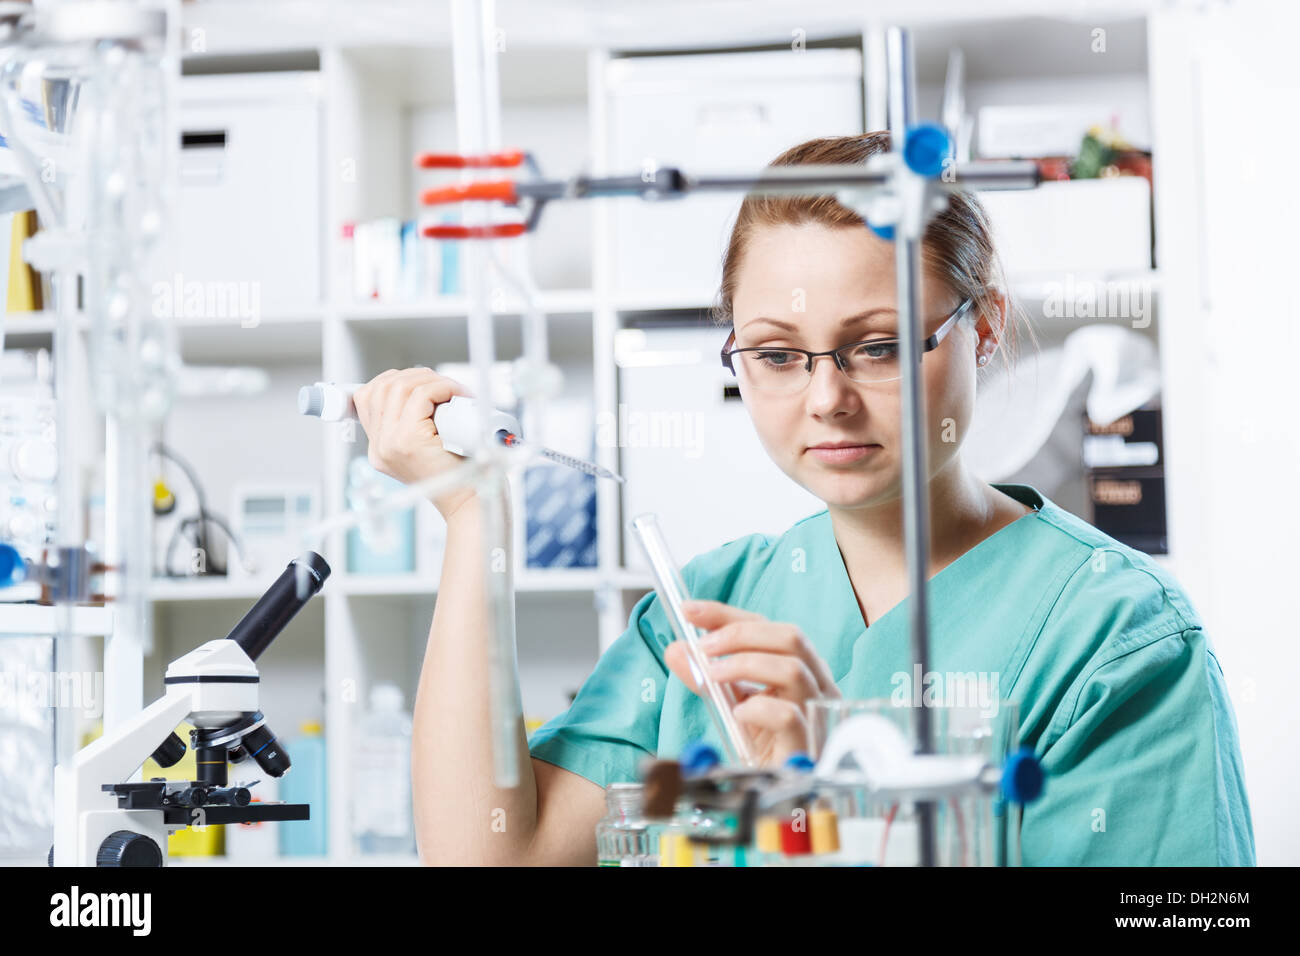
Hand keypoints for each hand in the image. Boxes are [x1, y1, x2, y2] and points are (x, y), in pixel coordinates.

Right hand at [352, 367, 476, 520]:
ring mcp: (390, 444)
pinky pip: (420, 395)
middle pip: (381, 387)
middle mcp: (379, 447)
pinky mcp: (408, 440)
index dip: (392, 381)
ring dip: (431, 380)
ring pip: (399, 387)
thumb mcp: (428, 448)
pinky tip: (457, 396)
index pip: (367, 398)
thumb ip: (414, 424)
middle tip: (444, 385)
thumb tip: (420, 386)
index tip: (418, 381)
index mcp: (380, 448)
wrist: (472, 502)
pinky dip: (442, 387)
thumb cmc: (460, 473)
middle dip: (415, 376)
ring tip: (453, 391)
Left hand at [664, 599, 840, 766]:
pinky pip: (787, 716)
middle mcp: (816, 687)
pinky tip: (737, 715)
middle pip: (790, 636)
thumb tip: (677, 649)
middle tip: (703, 647)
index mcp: (801, 671)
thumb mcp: (732, 705)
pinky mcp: (807, 747)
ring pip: (792, 669)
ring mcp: (817, 716)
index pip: (769, 627)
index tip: (690, 610)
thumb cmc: (764, 750)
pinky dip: (756, 708)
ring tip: (712, 676)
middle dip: (739, 633)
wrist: (778, 800)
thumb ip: (707, 678)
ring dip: (743, 663)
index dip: (728, 614)